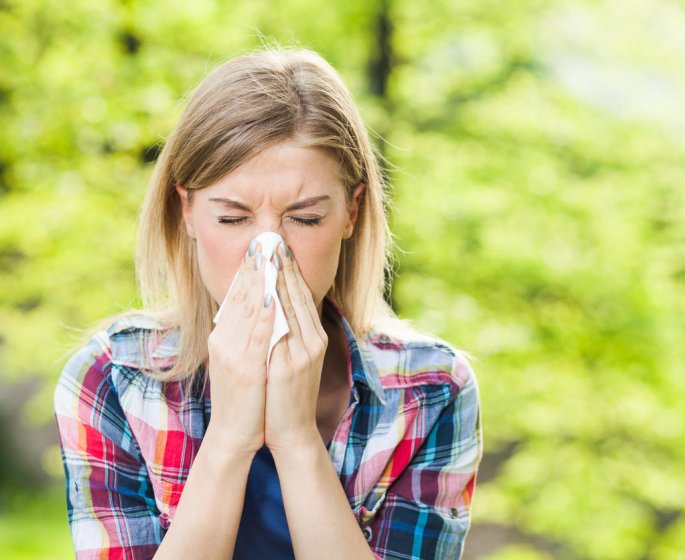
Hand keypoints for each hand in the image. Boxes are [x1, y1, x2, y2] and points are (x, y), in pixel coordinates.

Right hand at [205, 242, 274, 456]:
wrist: (234, 434)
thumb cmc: (243, 397)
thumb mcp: (239, 360)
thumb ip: (244, 335)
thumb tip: (253, 310)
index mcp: (223, 337)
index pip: (236, 296)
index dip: (248, 270)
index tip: (258, 247)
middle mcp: (224, 340)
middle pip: (240, 296)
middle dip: (253, 267)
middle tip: (263, 239)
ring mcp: (233, 353)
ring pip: (247, 309)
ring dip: (259, 280)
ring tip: (267, 255)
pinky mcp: (245, 367)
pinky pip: (256, 334)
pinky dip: (263, 312)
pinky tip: (270, 294)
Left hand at [264, 242, 328, 455]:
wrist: (292, 431)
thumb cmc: (286, 395)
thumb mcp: (292, 359)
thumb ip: (288, 333)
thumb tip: (274, 305)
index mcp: (313, 338)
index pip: (301, 296)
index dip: (290, 270)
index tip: (278, 247)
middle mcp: (313, 341)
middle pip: (298, 295)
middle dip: (284, 266)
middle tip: (273, 239)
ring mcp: (304, 353)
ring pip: (291, 307)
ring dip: (278, 279)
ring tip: (267, 255)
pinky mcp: (292, 365)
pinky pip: (282, 330)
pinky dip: (274, 308)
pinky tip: (265, 291)